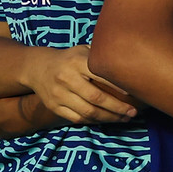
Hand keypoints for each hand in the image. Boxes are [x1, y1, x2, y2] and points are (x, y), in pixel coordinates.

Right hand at [24, 45, 139, 123]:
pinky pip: (77, 118)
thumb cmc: (69, 58)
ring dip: (109, 118)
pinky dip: (94, 121)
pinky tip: (107, 120)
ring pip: (88, 112)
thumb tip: (131, 58)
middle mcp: (66, 79)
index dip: (119, 87)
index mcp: (76, 62)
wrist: (36, 67)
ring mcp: (58, 94)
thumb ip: (101, 55)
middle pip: (96, 98)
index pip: (102, 76)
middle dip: (118, 107)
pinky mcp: (53, 107)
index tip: (135, 93)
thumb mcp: (83, 50)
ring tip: (124, 118)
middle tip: (133, 112)